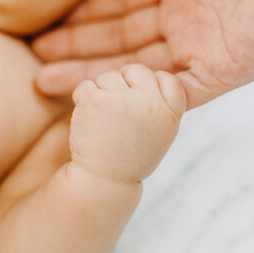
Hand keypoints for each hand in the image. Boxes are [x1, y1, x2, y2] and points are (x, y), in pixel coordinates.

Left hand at [69, 64, 185, 183]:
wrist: (104, 182)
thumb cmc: (132, 155)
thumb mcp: (161, 130)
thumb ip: (162, 102)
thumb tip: (152, 73)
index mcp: (171, 110)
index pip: (167, 79)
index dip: (151, 88)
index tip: (142, 108)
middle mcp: (150, 102)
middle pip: (136, 71)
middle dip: (125, 85)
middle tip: (119, 114)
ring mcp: (122, 100)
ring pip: (108, 77)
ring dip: (102, 94)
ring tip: (106, 123)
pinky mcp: (95, 101)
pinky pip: (85, 86)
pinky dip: (82, 100)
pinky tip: (90, 121)